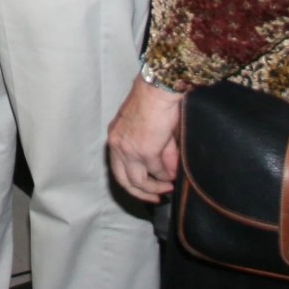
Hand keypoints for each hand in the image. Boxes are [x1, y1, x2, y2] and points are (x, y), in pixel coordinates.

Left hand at [108, 74, 182, 202]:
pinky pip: (156, 171)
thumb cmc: (156, 102)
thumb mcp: (153, 130)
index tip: (146, 188)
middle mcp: (117, 144)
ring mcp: (129, 149)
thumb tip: (168, 175)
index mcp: (116, 136)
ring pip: (138, 180)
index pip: (117, 167)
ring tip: (168, 189)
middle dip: (140, 193)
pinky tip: (173, 177)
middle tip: (156, 198)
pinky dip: (165, 176)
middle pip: (123, 180)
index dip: (131, 182)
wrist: (158, 90)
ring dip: (154, 188)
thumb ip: (159, 153)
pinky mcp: (145, 151)